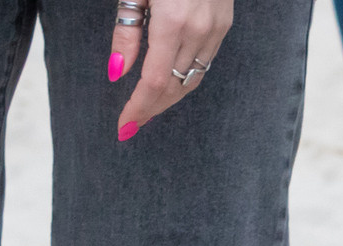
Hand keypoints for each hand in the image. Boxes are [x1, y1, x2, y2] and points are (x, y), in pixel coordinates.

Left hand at [109, 0, 231, 139]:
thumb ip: (127, 31)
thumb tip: (120, 71)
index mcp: (173, 22)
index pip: (156, 80)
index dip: (139, 107)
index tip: (124, 125)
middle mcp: (200, 31)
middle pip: (176, 86)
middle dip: (153, 108)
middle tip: (132, 124)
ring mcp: (216, 29)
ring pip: (193, 78)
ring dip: (170, 96)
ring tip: (148, 107)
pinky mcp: (223, 24)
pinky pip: (203, 61)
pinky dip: (185, 77)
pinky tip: (170, 81)